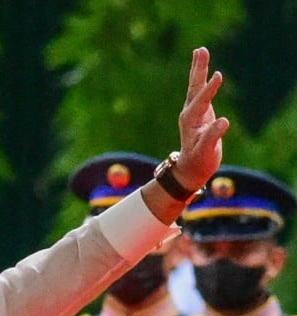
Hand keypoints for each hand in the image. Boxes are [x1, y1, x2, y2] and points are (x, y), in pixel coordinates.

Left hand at [174, 47, 229, 191]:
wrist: (190, 168)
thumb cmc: (199, 161)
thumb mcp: (206, 152)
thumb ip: (213, 137)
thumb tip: (224, 121)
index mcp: (190, 121)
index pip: (200, 102)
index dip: (209, 90)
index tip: (218, 75)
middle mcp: (189, 112)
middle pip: (194, 87)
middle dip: (198, 69)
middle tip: (201, 50)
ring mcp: (193, 111)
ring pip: (196, 86)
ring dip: (199, 69)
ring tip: (201, 51)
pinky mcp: (199, 112)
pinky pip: (200, 91)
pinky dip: (203, 79)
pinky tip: (206, 71)